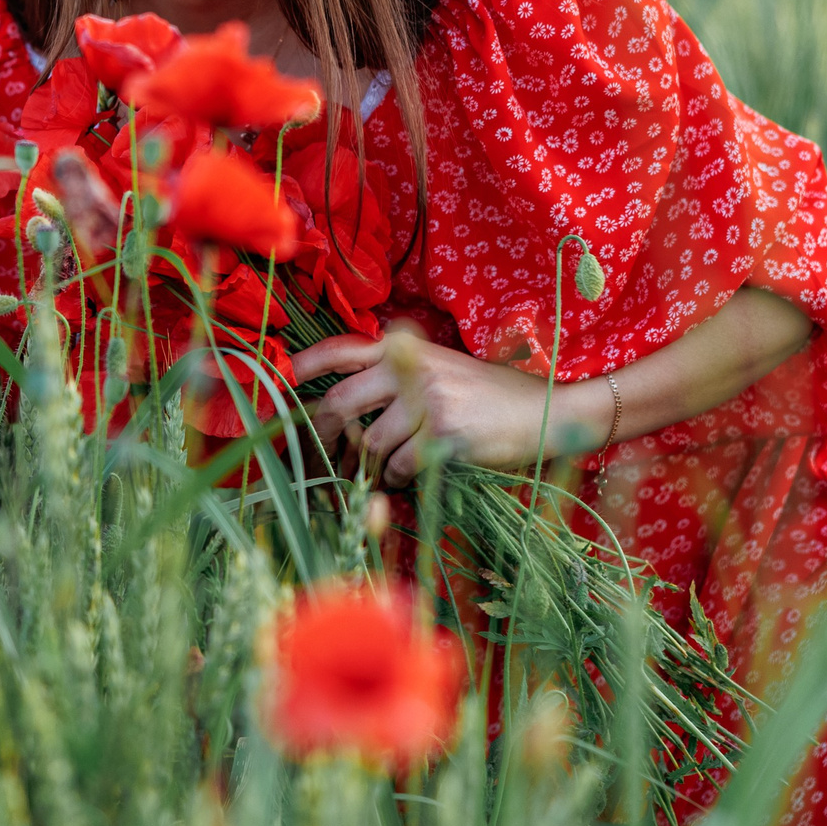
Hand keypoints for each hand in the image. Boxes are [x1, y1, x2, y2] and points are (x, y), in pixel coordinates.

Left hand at [289, 333, 608, 486]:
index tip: (281, 377)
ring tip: (384, 470)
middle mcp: (413, 368)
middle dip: (325, 432)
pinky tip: (418, 473)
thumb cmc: (489, 395)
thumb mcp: (442, 368)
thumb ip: (398, 375)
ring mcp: (428, 400)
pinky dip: (402, 477)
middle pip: (342, 401)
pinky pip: (402, 465)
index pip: (343, 349)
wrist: (545, 410)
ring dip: (371, 464)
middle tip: (323, 452)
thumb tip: (345, 409)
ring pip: (371, 442)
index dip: (306, 363)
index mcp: (408, 348)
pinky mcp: (444, 434)